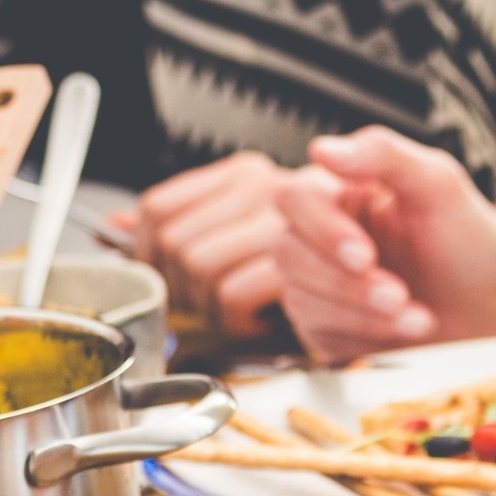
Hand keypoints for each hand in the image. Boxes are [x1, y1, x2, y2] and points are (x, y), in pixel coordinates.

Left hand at [127, 152, 289, 334]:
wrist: (385, 285)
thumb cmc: (306, 266)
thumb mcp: (235, 231)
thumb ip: (177, 221)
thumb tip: (111, 225)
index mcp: (244, 175)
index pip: (156, 208)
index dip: (147, 251)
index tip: (166, 274)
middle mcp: (265, 189)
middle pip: (172, 243)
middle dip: (180, 286)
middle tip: (207, 300)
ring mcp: (283, 224)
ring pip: (198, 268)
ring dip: (209, 305)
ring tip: (235, 308)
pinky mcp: (299, 265)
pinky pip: (231, 295)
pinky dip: (237, 320)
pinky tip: (257, 318)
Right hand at [273, 128, 495, 361]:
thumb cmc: (475, 248)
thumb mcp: (442, 187)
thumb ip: (385, 155)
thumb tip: (324, 148)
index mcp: (345, 193)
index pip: (296, 198)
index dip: (323, 230)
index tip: (365, 255)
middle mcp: (325, 237)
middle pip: (289, 253)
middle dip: (347, 282)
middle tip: (398, 294)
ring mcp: (322, 285)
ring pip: (299, 298)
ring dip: (361, 313)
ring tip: (417, 318)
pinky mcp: (327, 328)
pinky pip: (318, 336)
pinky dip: (365, 337)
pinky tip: (404, 332)